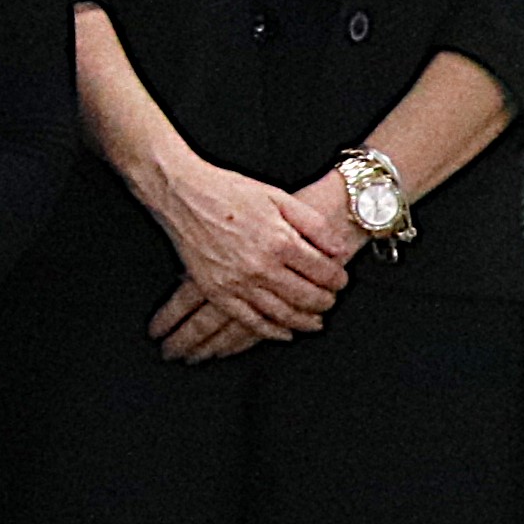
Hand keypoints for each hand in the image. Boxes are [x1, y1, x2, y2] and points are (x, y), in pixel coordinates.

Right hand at [145, 160, 348, 362]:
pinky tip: (284, 333)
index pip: (323, 272)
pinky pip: (249, 320)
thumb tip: (338, 250)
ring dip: (304, 321)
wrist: (183, 194)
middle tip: (331, 301)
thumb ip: (313, 225)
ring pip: (282, 314)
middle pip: (307, 297)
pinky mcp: (217, 291)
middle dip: (326, 302)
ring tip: (315, 321)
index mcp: (280, 241)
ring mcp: (238, 282)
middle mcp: (261, 266)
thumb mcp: (278, 197)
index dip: (338, 280)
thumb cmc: (229, 191)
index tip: (340, 281)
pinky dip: (271, 331)